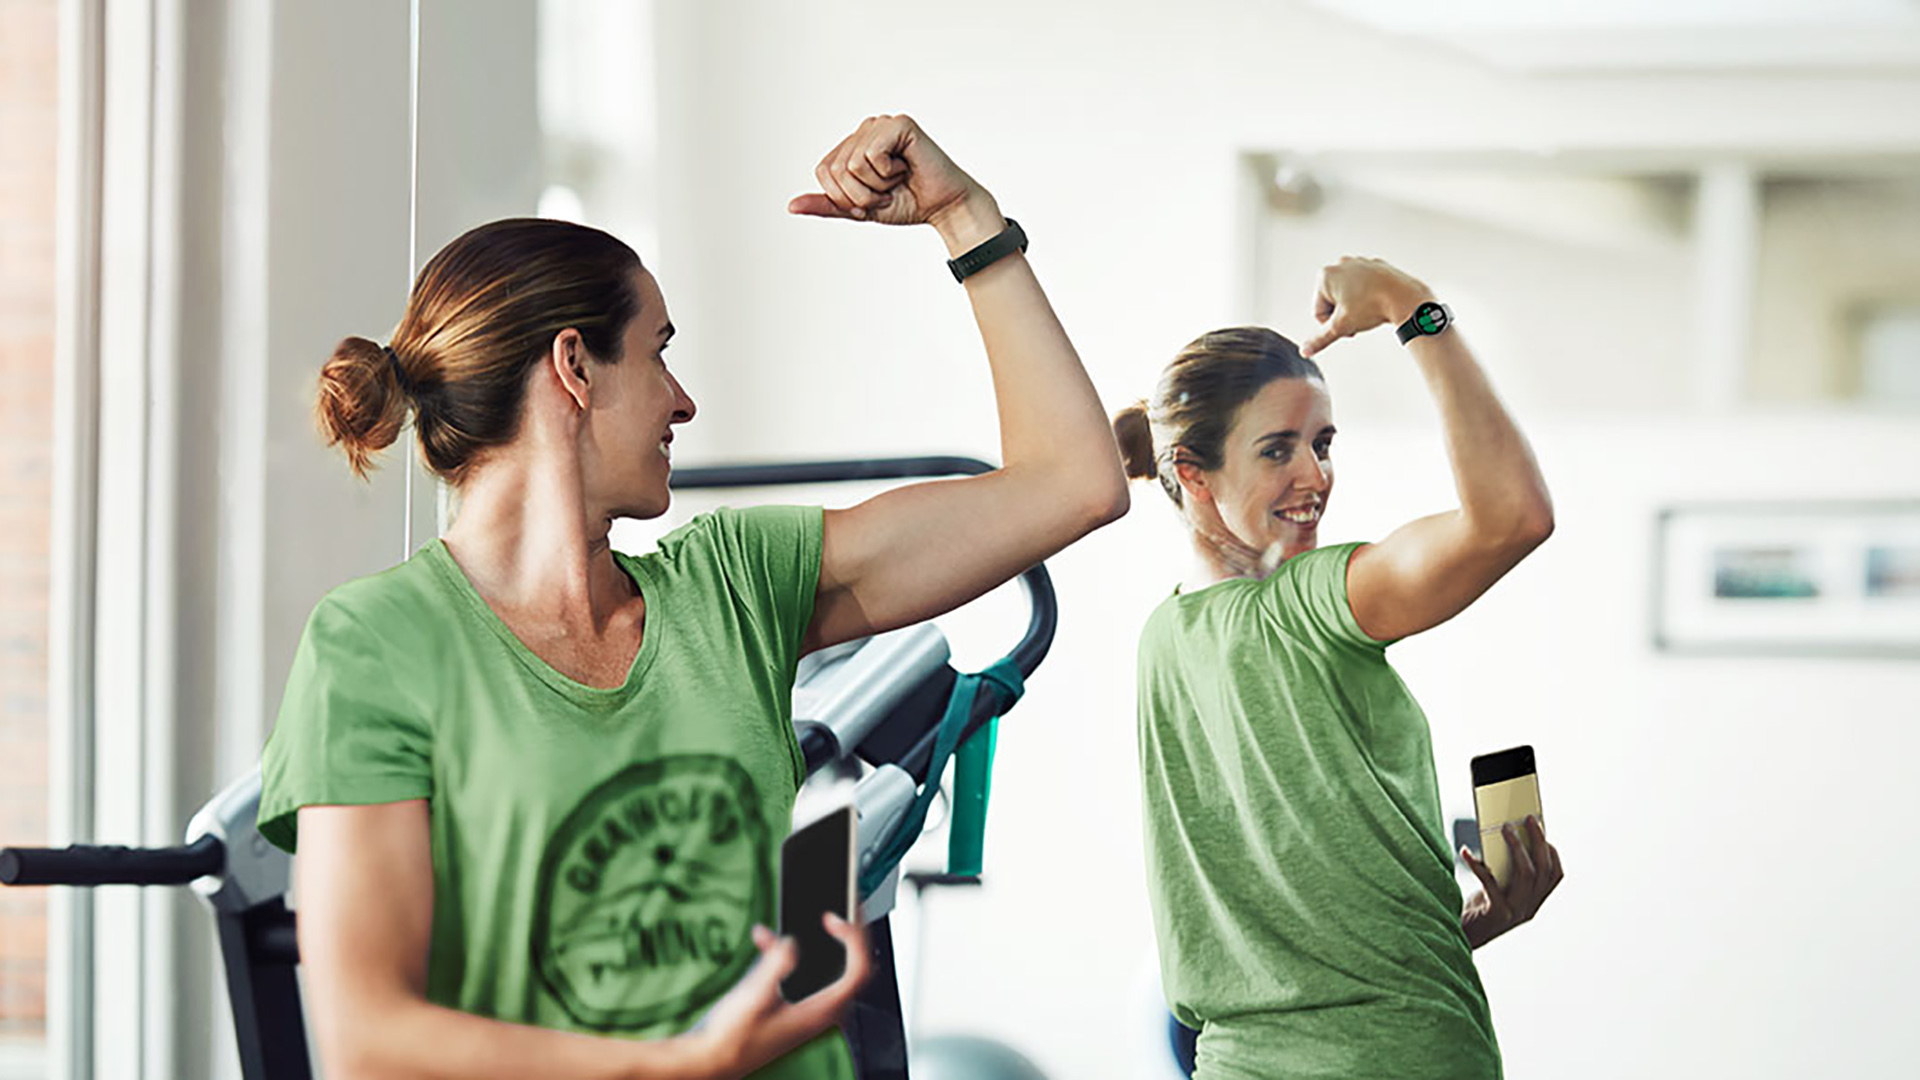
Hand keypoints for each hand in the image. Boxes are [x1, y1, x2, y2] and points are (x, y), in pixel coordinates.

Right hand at [678, 915, 870, 1077]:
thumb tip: (791, 943)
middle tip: (845, 904)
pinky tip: (764, 939)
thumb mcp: (753, 997)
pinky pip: (806, 977)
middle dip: (849, 933)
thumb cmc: (732, 1037)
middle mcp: (823, 1015)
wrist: (713, 1060)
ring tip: (815, 915)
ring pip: (832, 970)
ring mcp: (811, 1013)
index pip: (858, 971)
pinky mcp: (797, 1011)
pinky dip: (789, 955)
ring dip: (820, 941)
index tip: (833, 919)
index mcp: (820, 1012)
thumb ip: (775, 966)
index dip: (853, 939)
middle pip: (853, 967)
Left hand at [787, 114, 1000, 249]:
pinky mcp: (899, 124)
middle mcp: (864, 130)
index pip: (824, 172)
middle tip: (886, 192)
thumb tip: (791, 206)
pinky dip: (887, 173)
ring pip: (852, 164)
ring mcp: (881, 124)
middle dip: (861, 194)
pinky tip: (905, 167)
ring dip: (876, 186)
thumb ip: (828, 204)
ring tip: (897, 179)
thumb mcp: (858, 208)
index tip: (871, 201)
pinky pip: (871, 155)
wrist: (943, 207)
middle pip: (836, 169)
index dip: (844, 196)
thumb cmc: (906, 203)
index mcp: (852, 146)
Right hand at [1297, 257, 1434, 358]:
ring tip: (1369, 312)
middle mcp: (1340, 264)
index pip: (1318, 311)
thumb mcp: (1341, 327)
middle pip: (1333, 301)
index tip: (1347, 327)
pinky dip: (1369, 297)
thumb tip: (1304, 351)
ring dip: (1355, 307)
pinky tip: (1378, 303)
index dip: (1331, 326)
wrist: (1405, 297)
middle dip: (1343, 314)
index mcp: (1325, 275)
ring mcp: (1359, 262)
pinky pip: (1366, 287)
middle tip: (1358, 320)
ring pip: (1349, 294)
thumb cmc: (1372, 307)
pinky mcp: (1376, 265)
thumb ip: (1320, 339)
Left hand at [1459, 814, 1562, 949]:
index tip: (1542, 831)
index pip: (1554, 876)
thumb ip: (1505, 872)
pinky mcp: (1496, 913)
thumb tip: (1506, 837)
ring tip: (1505, 829)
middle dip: (1537, 841)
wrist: (1460, 939)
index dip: (1551, 852)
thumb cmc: (1477, 910)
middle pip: (1542, 870)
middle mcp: (1528, 908)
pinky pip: (1490, 883)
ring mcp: (1514, 912)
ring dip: (1516, 847)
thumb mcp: (1498, 891)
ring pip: (1526, 874)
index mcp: (1532, 903)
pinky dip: (1477, 864)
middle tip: (1528, 819)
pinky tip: (1465, 852)